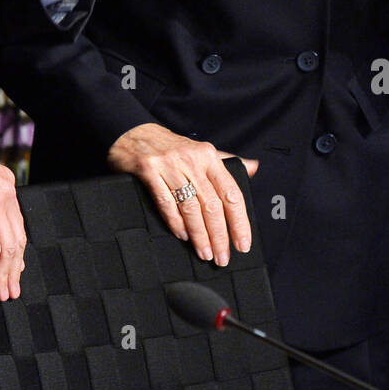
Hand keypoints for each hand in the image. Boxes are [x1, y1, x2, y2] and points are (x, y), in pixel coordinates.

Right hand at [0, 132, 25, 299]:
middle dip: (15, 268)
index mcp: (6, 182)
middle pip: (17, 239)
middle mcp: (7, 192)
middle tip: (12, 288)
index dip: (17, 250)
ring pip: (7, 248)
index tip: (16, 268)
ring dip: (4, 274)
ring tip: (2, 292)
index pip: (18, 223)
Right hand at [107, 122, 258, 265]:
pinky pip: (166, 202)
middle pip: (212, 204)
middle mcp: (192, 159)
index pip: (231, 193)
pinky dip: (175, 222)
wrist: (134, 132)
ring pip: (190, 207)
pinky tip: (182, 235)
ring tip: (205, 253)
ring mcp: (170, 165)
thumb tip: (254, 167)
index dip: (239, 221)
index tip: (242, 243)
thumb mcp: (201, 150)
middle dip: (219, 235)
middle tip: (222, 257)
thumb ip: (227, 161)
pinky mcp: (149, 170)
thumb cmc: (171, 146)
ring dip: (199, 235)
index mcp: (209, 156)